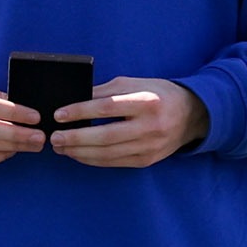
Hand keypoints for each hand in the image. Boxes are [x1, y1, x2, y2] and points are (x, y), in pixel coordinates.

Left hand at [49, 76, 209, 167]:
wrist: (192, 115)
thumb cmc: (158, 94)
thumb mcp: (135, 84)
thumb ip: (106, 91)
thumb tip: (74, 101)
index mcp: (146, 101)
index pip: (107, 107)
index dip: (80, 111)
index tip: (59, 114)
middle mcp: (150, 125)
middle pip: (105, 136)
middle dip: (75, 138)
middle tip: (54, 137)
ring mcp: (149, 146)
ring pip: (107, 153)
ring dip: (79, 151)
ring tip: (61, 147)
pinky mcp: (147, 160)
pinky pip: (114, 162)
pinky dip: (93, 159)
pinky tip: (79, 154)